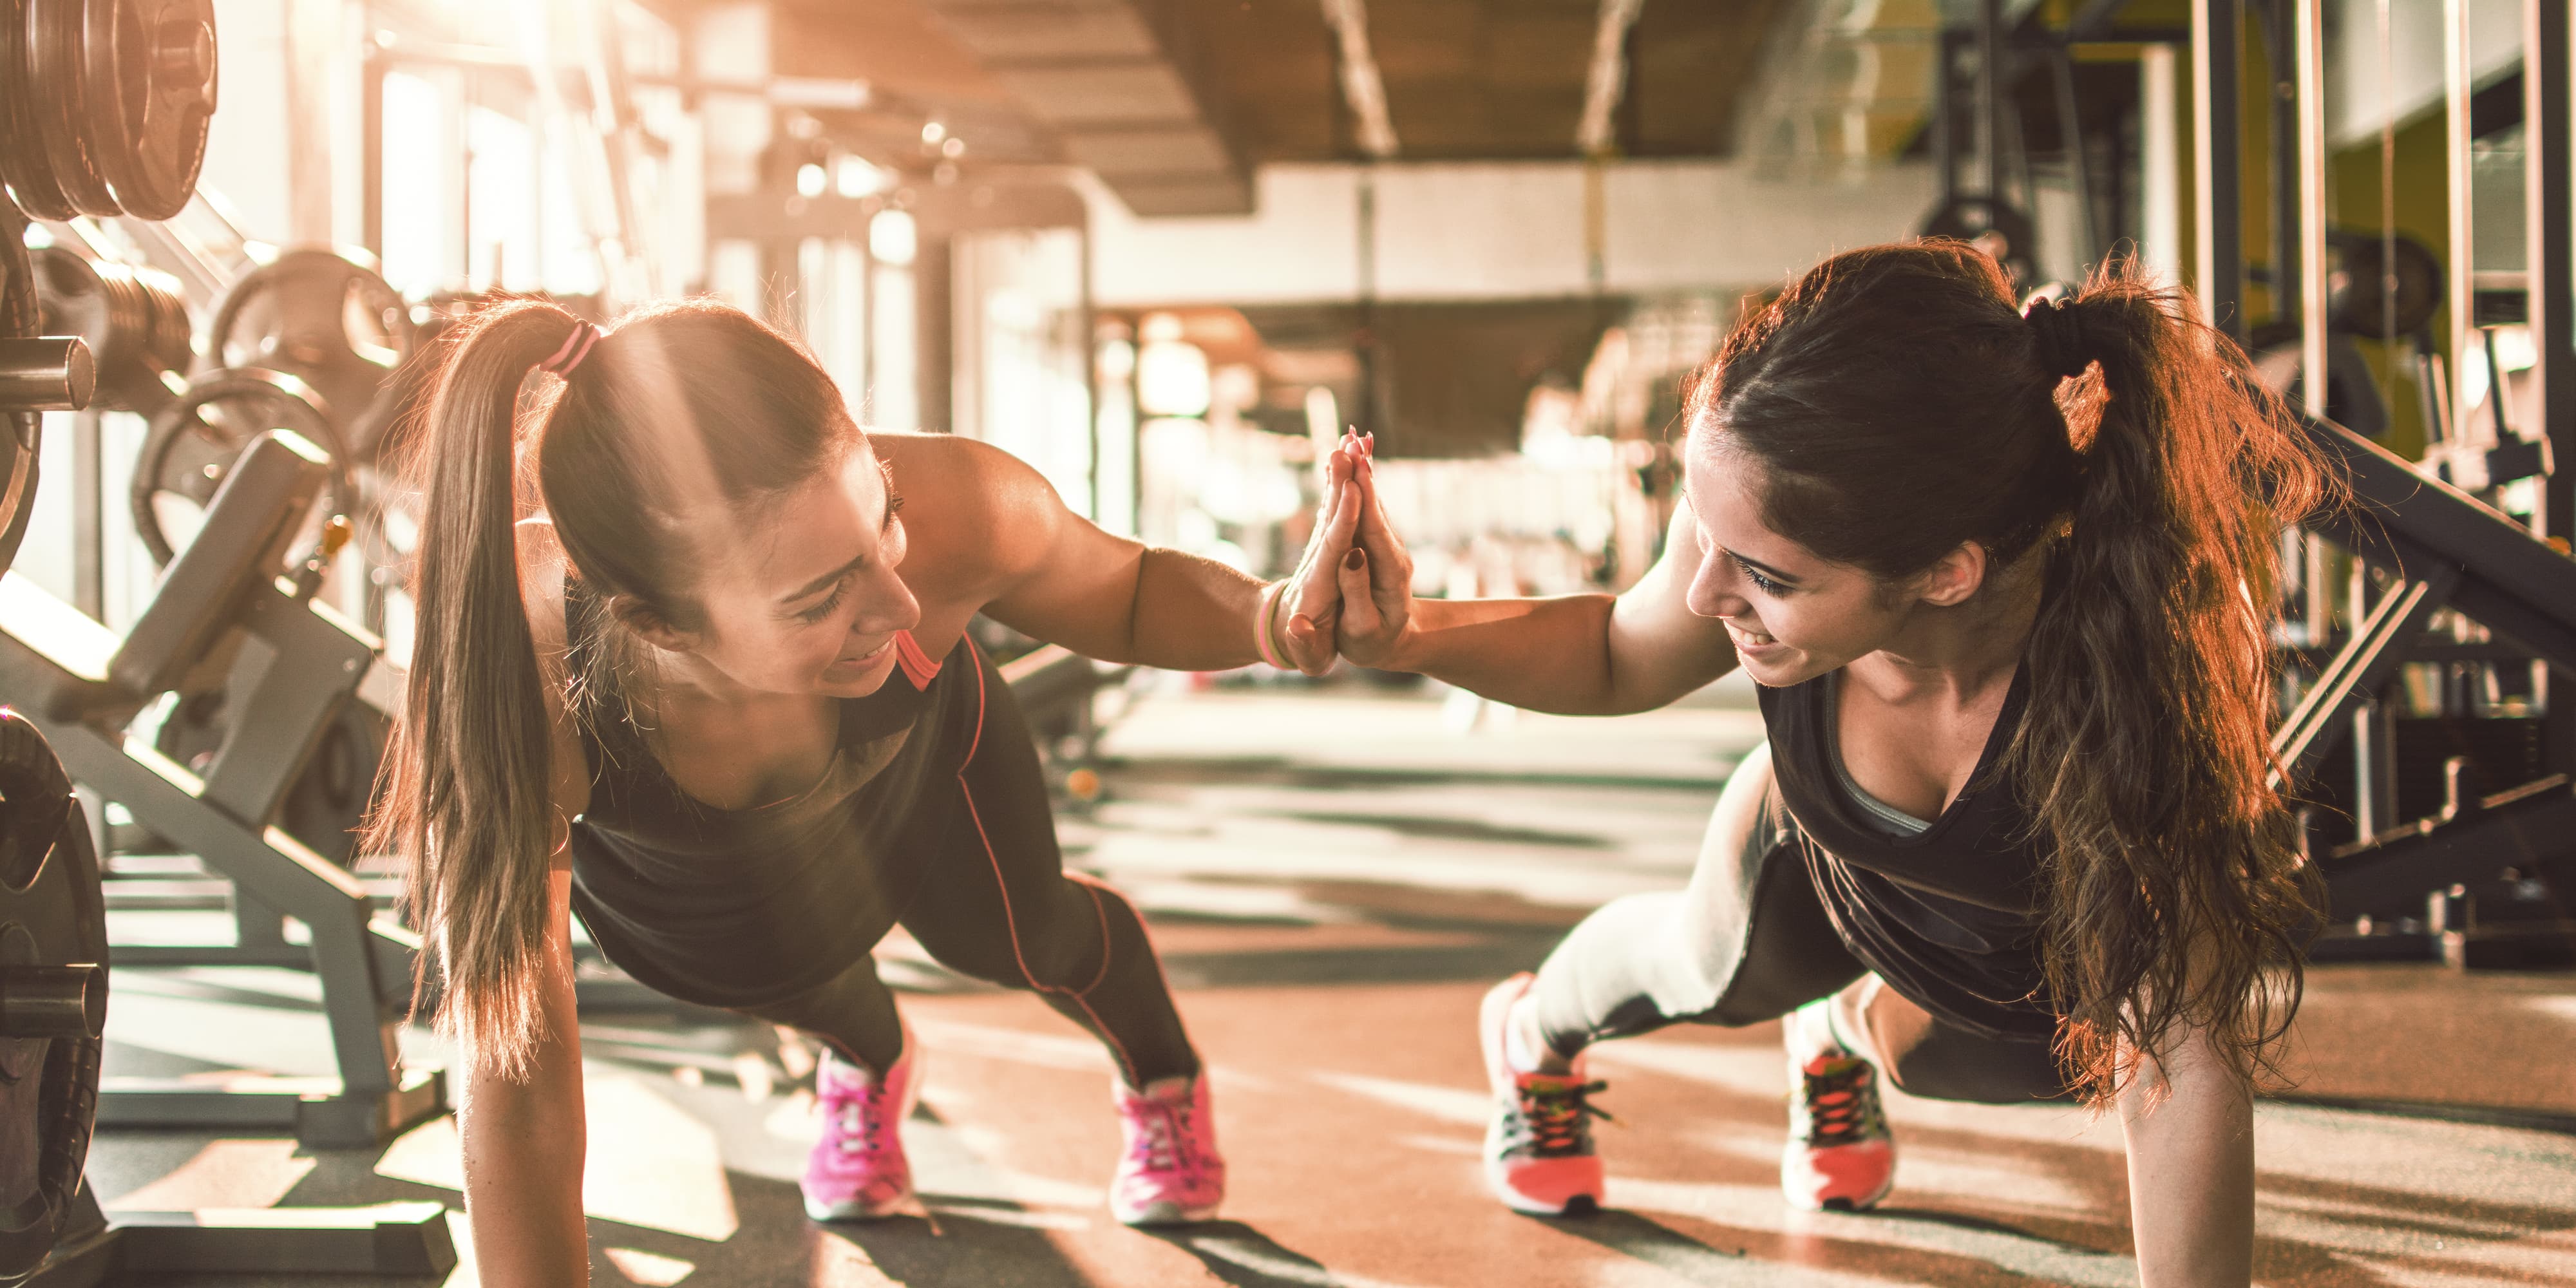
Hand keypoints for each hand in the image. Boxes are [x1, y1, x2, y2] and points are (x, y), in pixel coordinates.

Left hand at [1270, 442, 1365, 674]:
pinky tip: (1351, 453)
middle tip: (1348, 448)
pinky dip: (1344, 480)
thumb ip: (1303, 643)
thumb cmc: (1304, 647)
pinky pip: (1338, 505)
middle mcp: (1319, 559)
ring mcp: (1322, 547)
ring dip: (1342, 473)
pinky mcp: (1328, 540)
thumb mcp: (1306, 655)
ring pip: (1334, 506)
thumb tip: (1299, 626)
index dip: (1343, 521)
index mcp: (1319, 585)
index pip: (1332, 548)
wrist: (1281, 631)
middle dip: (1341, 484)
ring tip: (1351, 439)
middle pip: (1331, 518)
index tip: (1352, 492)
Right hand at [1330, 433, 1415, 667]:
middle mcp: (1393, 552)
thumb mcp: (1362, 628)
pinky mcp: (1377, 542)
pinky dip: (1358, 482)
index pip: (1374, 529)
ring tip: (1351, 438)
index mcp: (1390, 572)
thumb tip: (1351, 554)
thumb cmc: (1373, 642)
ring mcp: (1387, 545)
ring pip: (1372, 502)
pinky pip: (1365, 508)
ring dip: (1362, 470)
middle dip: (1363, 472)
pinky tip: (1351, 458)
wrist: (1395, 643)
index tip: (1356, 468)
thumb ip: (1357, 591)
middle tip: (1351, 438)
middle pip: (1375, 507)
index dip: (1365, 498)